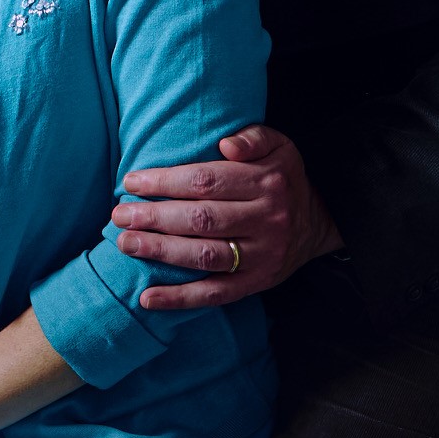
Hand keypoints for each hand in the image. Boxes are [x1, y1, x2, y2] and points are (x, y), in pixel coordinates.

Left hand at [113, 124, 343, 309]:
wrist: (320, 223)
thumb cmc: (282, 178)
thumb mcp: (279, 146)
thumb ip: (253, 138)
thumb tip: (226, 144)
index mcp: (265, 183)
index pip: (205, 181)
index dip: (164, 182)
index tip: (130, 182)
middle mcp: (265, 220)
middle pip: (201, 219)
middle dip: (154, 217)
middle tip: (118, 215)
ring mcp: (261, 256)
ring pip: (205, 256)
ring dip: (160, 252)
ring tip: (124, 244)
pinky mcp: (257, 283)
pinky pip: (215, 294)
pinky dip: (180, 299)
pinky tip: (147, 298)